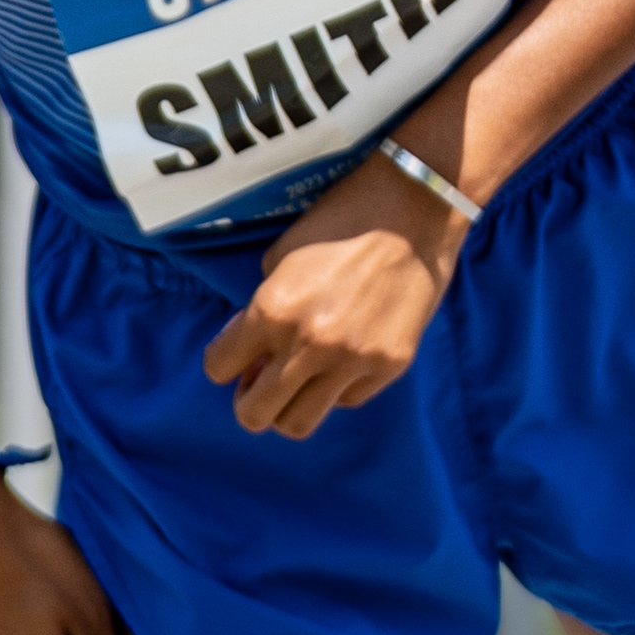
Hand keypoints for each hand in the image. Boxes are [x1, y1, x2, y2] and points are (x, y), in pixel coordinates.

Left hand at [205, 167, 457, 437]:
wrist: (416, 210)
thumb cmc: (343, 221)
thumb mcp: (282, 256)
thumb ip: (261, 310)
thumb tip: (253, 354)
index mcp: (272, 311)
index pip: (217, 368)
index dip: (225, 362)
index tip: (240, 354)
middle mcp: (309, 344)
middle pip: (253, 415)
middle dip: (249, 401)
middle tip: (262, 381)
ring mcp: (353, 361)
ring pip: (298, 424)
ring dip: (289, 408)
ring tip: (299, 382)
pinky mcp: (390, 367)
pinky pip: (346, 401)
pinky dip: (337, 387)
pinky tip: (345, 355)